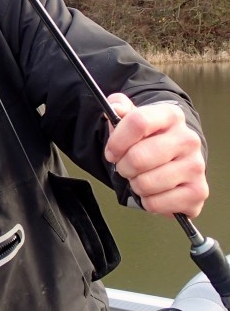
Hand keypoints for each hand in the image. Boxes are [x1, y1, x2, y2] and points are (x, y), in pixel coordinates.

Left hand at [104, 93, 207, 217]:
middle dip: (124, 167)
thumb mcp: (132, 120)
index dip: (117, 141)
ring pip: (145, 183)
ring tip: (143, 178)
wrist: (176, 161)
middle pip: (138, 158)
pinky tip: (155, 192)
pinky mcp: (197, 192)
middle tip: (128, 168)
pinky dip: (148, 202)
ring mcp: (195, 166)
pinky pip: (156, 204)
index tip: (112, 152)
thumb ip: (119, 108)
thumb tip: (115, 107)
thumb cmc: (149, 141)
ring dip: (135, 185)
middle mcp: (188, 139)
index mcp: (171, 116)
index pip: (138, 122)